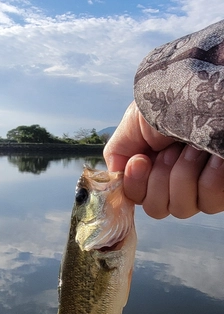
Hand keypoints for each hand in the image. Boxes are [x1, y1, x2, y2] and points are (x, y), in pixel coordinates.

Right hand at [103, 101, 223, 218]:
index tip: (141, 160)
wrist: (208, 91)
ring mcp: (199, 189)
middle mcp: (175, 181)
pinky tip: (213, 156)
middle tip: (171, 149)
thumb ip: (118, 152)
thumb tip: (114, 179)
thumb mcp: (134, 122)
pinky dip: (209, 176)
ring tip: (194, 148)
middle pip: (157, 209)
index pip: (137, 198)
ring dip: (184, 174)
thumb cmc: (174, 99)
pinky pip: (209, 201)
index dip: (137, 185)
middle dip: (161, 178)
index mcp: (152, 168)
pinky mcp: (221, 191)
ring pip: (181, 209)